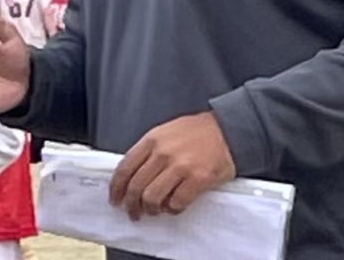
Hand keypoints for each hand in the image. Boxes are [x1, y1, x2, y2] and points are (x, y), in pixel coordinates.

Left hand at [109, 111, 235, 220]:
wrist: (228, 129)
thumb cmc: (196, 132)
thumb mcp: (166, 132)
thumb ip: (148, 151)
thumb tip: (131, 176)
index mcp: (152, 140)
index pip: (124, 169)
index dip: (116, 189)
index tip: (115, 199)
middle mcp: (163, 153)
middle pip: (136, 187)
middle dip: (131, 205)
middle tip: (134, 212)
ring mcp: (180, 166)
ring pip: (152, 199)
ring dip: (151, 209)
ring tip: (155, 210)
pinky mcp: (198, 179)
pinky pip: (176, 203)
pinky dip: (173, 209)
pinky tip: (175, 205)